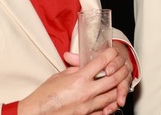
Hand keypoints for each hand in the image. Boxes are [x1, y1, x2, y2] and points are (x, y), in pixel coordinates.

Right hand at [18, 44, 132, 114]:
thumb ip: (75, 70)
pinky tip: (111, 101)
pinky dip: (109, 105)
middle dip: (121, 71)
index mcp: (79, 79)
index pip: (101, 62)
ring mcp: (87, 106)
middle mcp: (86, 92)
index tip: (113, 51)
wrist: (36, 113)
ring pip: (111, 96)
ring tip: (122, 82)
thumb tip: (84, 66)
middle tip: (124, 66)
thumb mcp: (60, 76)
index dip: (109, 54)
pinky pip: (103, 111)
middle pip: (112, 79)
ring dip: (118, 88)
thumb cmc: (44, 96)